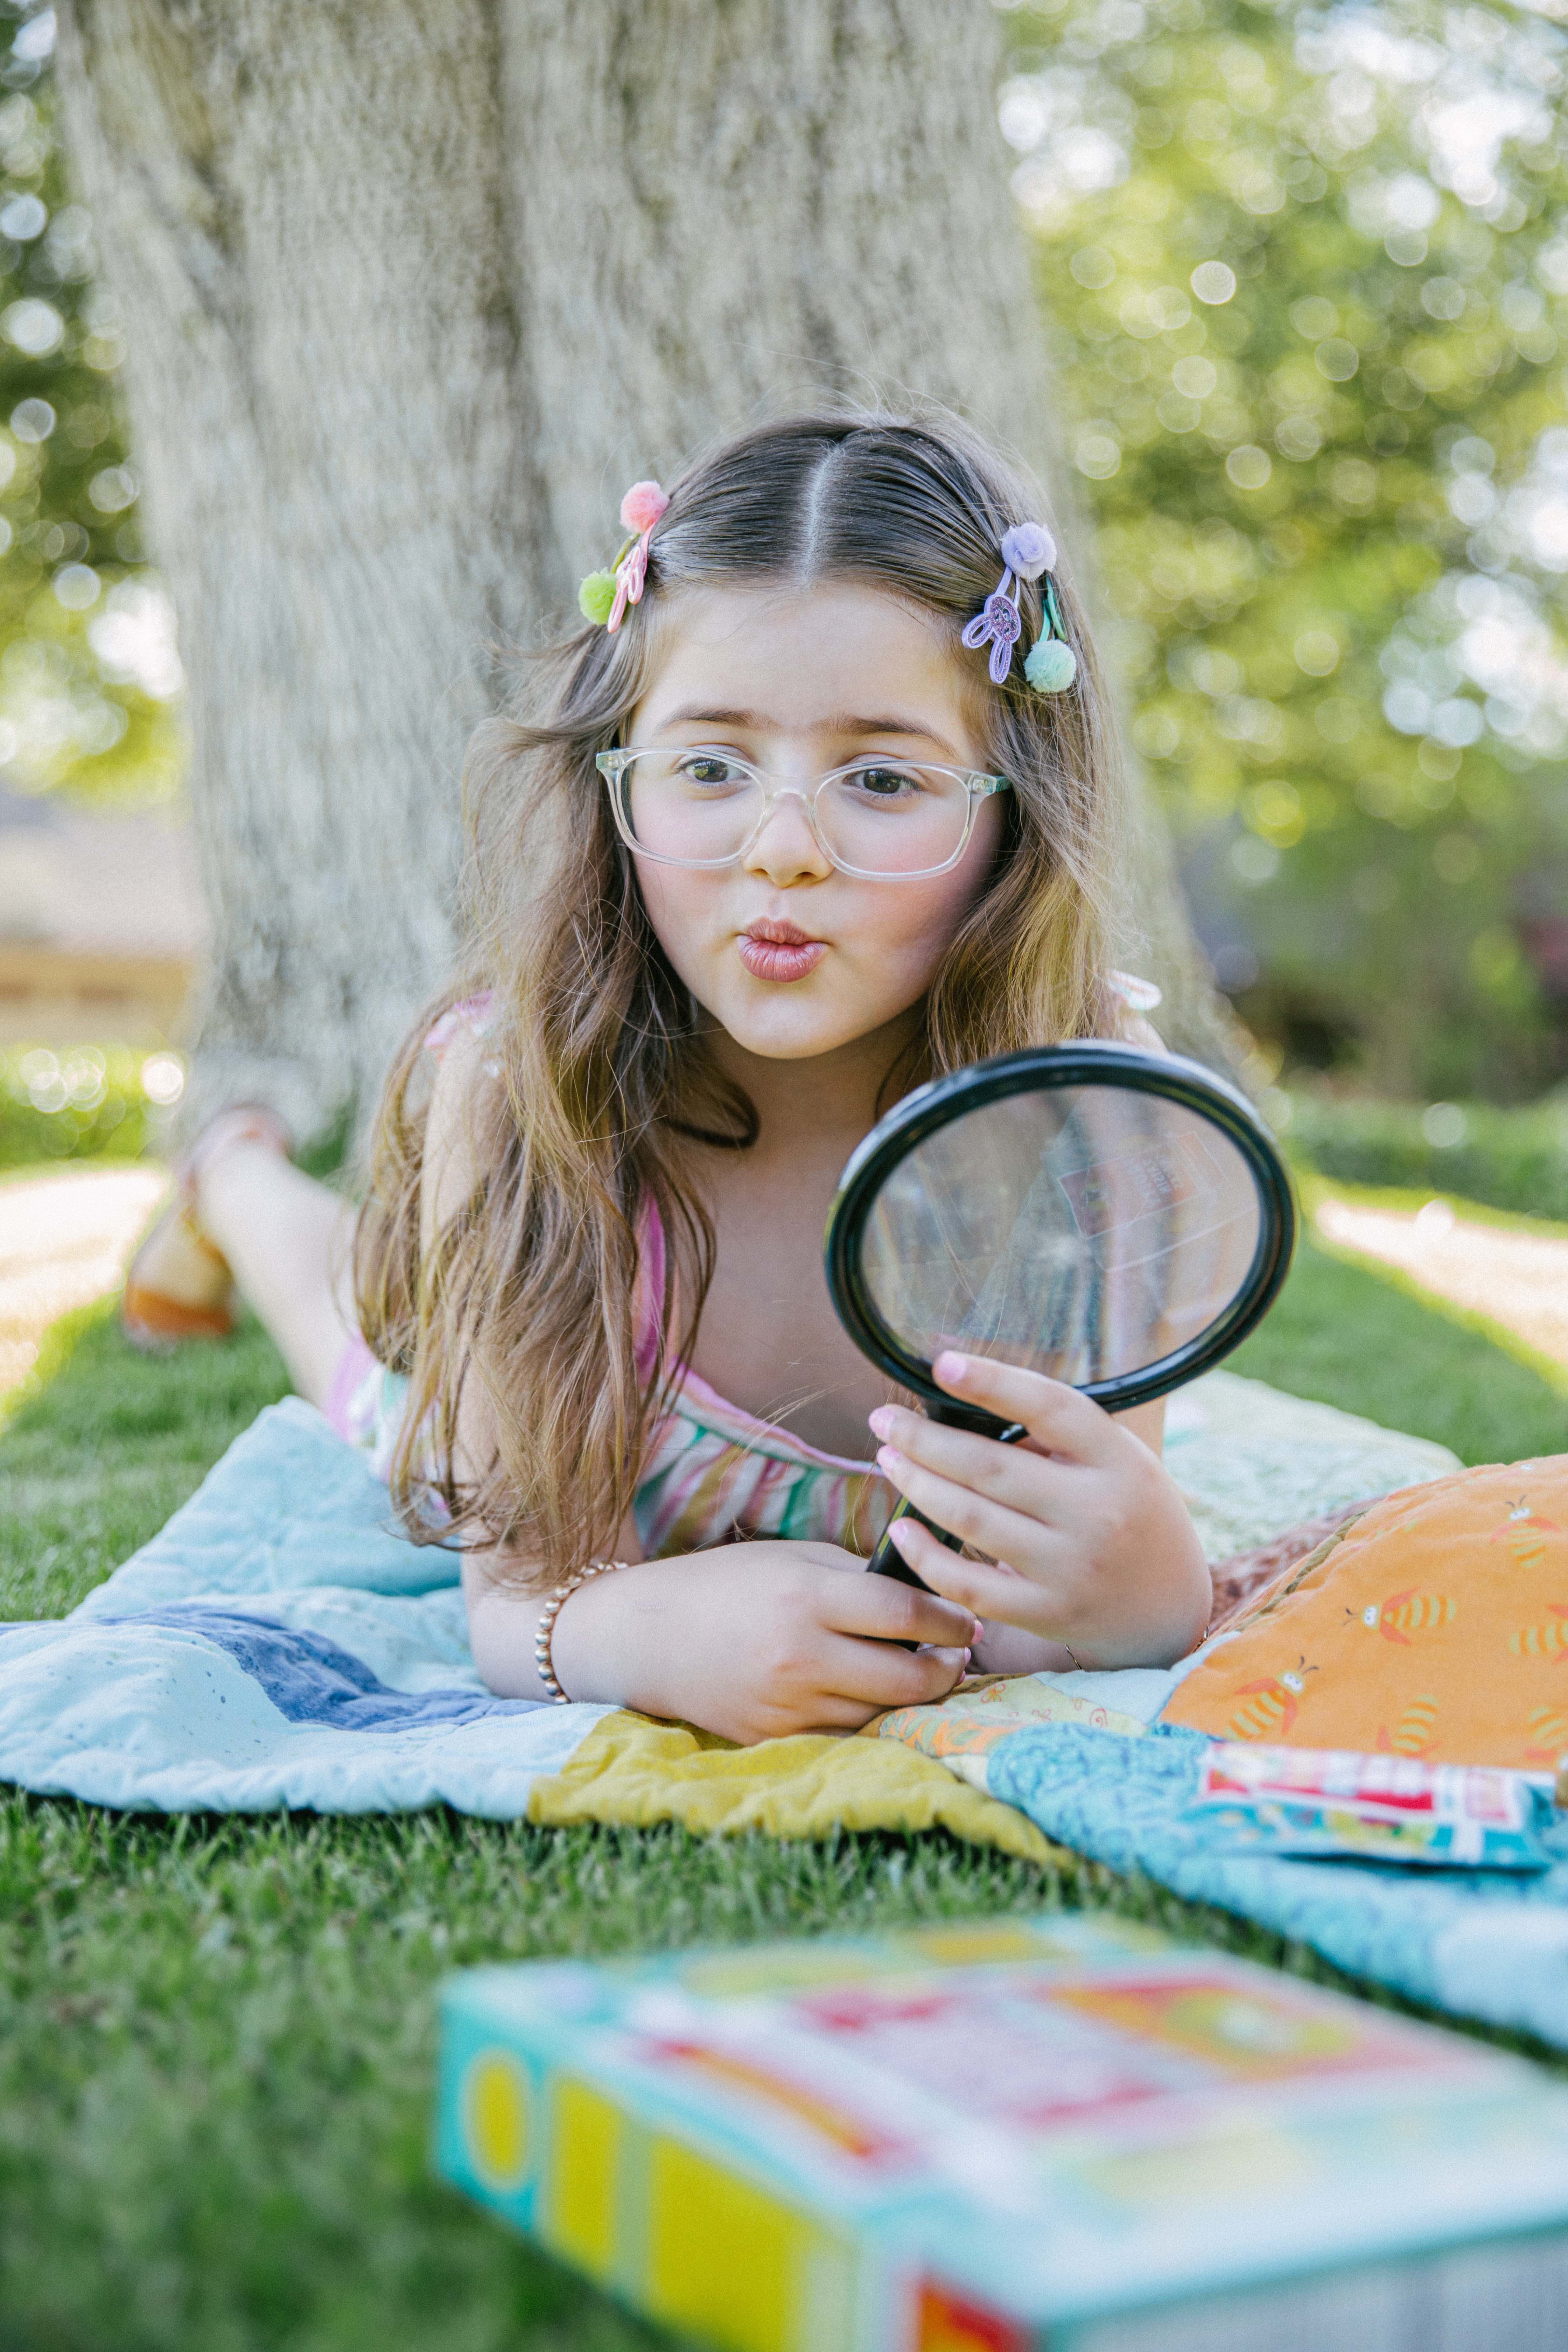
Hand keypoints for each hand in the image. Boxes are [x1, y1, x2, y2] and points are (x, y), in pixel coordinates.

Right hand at [550, 1541, 980, 1744]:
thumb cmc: (730, 1583)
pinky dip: (871, 1722)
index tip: (965, 1620)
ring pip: (882, 1713)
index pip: (904, 1613)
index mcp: (806, 1598)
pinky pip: (846, 1737)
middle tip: (959, 1656)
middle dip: (947, 1669)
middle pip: (907, 1677)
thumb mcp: (794, 1558)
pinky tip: (877, 1700)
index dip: (949, 1619)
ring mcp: (788, 1705)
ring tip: (923, 1674)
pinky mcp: (776, 1738)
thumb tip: (926, 1592)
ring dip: (912, 1697)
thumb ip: (858, 1576)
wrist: (650, 1636)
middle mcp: (800, 1656)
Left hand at [868, 1351, 1210, 1670]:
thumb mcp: (1118, 1462)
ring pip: (971, 1519)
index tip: (943, 1364)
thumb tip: (970, 1409)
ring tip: (888, 1457)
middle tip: (885, 1420)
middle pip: (990, 1466)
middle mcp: (1096, 1512)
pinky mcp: (1046, 1613)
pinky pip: (969, 1585)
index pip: (1050, 1407)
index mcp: (1117, 1460)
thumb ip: (1059, 1438)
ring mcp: (1070, 1567)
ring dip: (917, 1484)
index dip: (994, 1382)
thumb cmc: (1131, 1515)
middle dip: (924, 1439)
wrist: (1168, 1611)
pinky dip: (926, 1556)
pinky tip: (902, 1528)